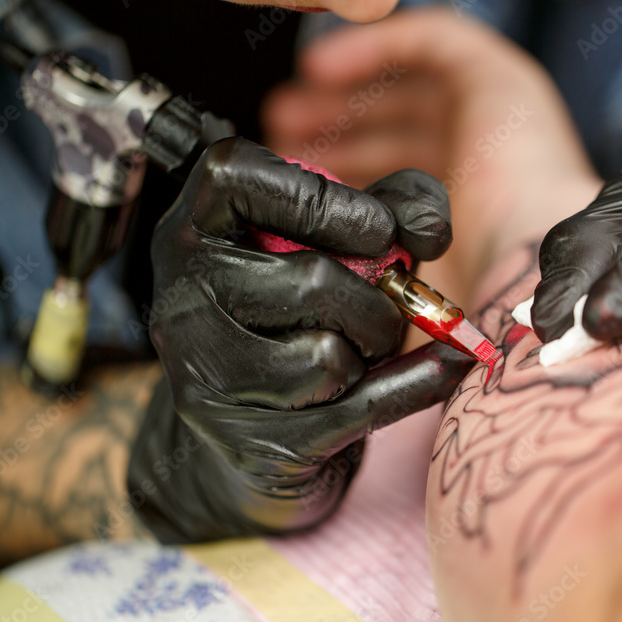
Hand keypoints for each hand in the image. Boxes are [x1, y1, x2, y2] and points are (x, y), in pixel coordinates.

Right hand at [132, 136, 470, 539]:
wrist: (245, 446)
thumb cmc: (299, 322)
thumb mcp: (337, 246)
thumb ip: (392, 207)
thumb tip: (430, 228)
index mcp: (194, 231)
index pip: (234, 175)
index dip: (321, 197)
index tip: (378, 230)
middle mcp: (183, 301)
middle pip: (312, 281)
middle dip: (377, 299)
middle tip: (383, 307)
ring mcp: (209, 379)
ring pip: (329, 355)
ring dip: (374, 349)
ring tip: (362, 348)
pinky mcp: (252, 444)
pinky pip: (360, 407)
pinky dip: (413, 384)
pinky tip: (438, 369)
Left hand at [264, 7, 601, 291]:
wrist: (522, 281)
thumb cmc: (470, 302)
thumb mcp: (398, 298)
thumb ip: (365, 290)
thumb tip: (311, 304)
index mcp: (464, 209)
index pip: (394, 176)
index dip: (340, 171)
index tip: (289, 180)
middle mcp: (480, 159)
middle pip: (396, 128)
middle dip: (333, 131)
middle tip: (279, 139)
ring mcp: (492, 117)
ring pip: (406, 85)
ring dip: (343, 93)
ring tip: (285, 111)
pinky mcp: (498, 79)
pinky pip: (429, 39)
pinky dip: (373, 47)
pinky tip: (320, 68)